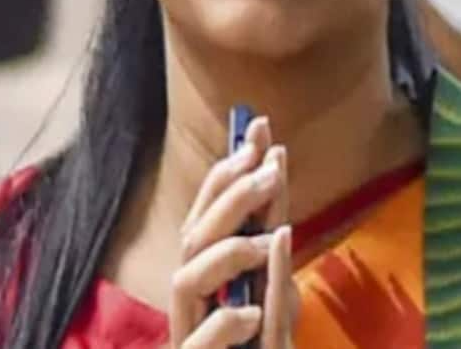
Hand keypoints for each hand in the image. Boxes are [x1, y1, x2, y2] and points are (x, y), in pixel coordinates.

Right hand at [170, 117, 297, 348]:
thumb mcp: (276, 295)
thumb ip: (273, 251)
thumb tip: (276, 187)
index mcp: (208, 278)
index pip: (207, 215)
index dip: (228, 172)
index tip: (258, 132)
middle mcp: (192, 301)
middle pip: (193, 238)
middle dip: (229, 199)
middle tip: (268, 169)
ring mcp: (190, 333)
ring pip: (184, 280)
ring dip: (226, 251)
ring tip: (267, 239)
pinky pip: (199, 343)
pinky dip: (225, 323)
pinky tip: (255, 311)